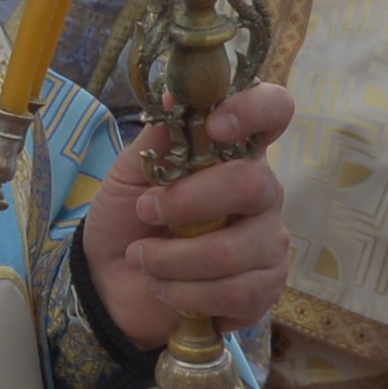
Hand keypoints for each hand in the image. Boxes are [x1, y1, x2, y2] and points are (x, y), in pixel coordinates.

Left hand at [81, 83, 296, 348]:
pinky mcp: (265, 287)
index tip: (215, 127)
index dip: (255, 110)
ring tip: (144, 261)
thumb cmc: (128, 220)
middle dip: (187, 203)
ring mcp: (269, 241)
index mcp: (234, 153)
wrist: (113, 284)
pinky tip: (167, 291)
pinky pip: (238, 293)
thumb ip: (159, 138)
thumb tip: (176, 93)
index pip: (274, 111)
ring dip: (174, 260)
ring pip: (237, 251)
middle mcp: (262, 192)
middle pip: (253, 184)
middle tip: (146, 212)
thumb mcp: (130, 174)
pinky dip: (187, 295)